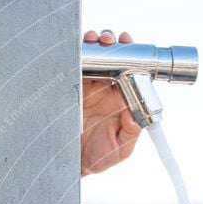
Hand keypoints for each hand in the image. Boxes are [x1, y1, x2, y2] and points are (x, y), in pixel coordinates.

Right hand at [81, 29, 140, 175]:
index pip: (130, 74)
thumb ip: (130, 133)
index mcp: (120, 101)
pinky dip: (75, 55)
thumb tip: (134, 116)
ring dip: (94, 45)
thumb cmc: (99, 157)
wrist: (71, 164)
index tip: (133, 50)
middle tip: (113, 39)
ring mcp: (85, 88)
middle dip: (112, 45)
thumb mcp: (120, 150)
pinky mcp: (67, 88)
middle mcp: (104, 90)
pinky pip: (71, 67)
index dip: (132, 59)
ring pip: (91, 59)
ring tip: (97, 39)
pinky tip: (79, 48)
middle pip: (110, 60)